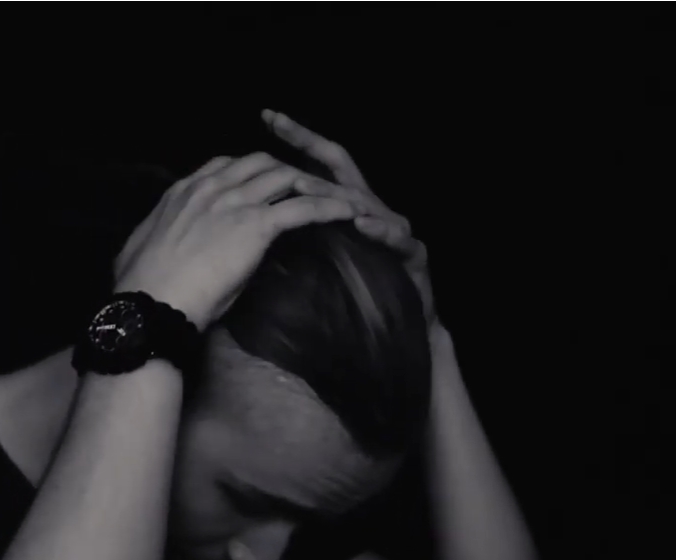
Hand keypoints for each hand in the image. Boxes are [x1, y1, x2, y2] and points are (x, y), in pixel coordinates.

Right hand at [114, 153, 359, 330]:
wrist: (150, 302)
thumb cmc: (141, 285)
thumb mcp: (145, 246)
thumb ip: (167, 233)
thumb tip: (166, 243)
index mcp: (183, 191)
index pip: (225, 165)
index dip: (247, 172)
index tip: (259, 185)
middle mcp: (211, 187)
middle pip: (261, 162)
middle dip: (285, 171)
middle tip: (304, 189)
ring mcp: (235, 202)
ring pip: (286, 176)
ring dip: (313, 184)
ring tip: (333, 196)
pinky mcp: (257, 224)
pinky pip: (304, 207)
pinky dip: (329, 206)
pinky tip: (347, 213)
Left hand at [260, 109, 436, 326]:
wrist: (405, 326)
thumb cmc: (358, 288)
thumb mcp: (324, 252)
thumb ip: (303, 227)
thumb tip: (262, 210)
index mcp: (347, 203)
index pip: (318, 162)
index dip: (297, 138)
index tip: (267, 117)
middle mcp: (371, 206)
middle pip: (340, 166)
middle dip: (310, 145)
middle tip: (281, 127)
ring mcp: (394, 226)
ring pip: (362, 201)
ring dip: (332, 192)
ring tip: (303, 185)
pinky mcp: (412, 253)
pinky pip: (395, 237)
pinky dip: (378, 230)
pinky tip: (361, 223)